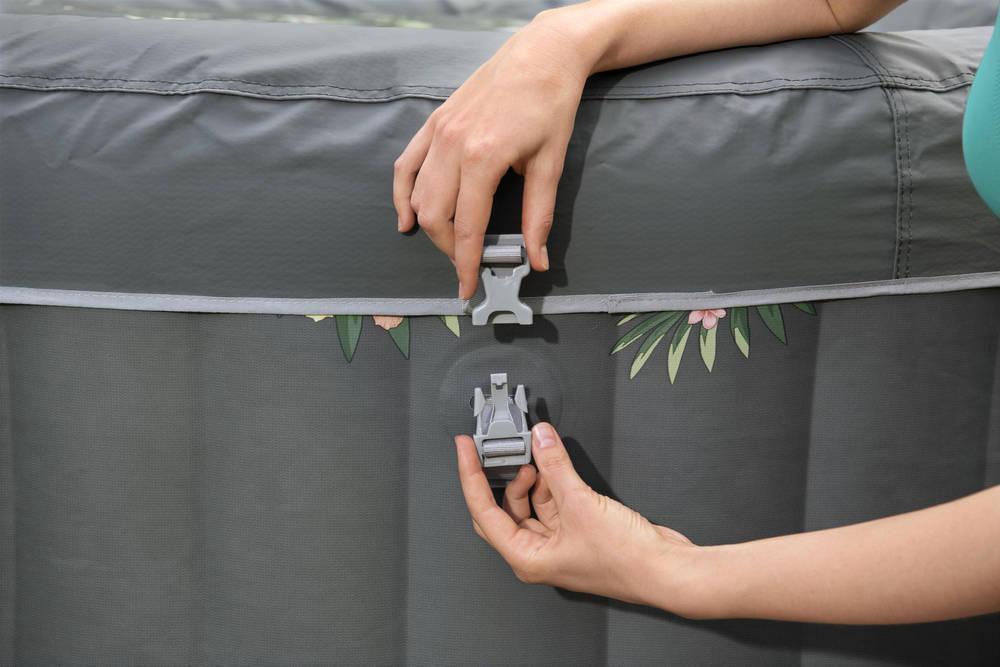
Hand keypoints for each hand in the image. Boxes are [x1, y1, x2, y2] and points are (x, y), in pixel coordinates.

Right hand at [393, 13, 596, 298]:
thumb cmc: (550, 104)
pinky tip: (406, 217)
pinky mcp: (434, 123)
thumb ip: (538, 216)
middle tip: (467, 264)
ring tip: (448, 245)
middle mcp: (452, 146)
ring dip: (428, 227)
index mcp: (483, 158)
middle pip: (434, 217)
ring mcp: (438, 133)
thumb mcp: (550, 163)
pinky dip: (403, 195)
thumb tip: (536, 258)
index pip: (466, 227)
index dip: (465, 264)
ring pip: (417, 196)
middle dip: (448, 249)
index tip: (467, 287)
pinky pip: (406, 166)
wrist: (541, 53)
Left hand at [455, 422, 703, 611]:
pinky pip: (553, 504)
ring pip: (531, 505)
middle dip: (502, 478)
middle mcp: (538, 554)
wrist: (664, 569)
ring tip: (538, 455)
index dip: (470, 477)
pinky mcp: (577, 532)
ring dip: (533, 479)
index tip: (465, 451)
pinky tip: (556, 465)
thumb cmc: (626, 560)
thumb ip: (555, 466)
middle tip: (498, 450)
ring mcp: (558, 544)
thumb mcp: (581, 503)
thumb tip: (539, 439)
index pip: (484, 512)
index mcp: (526, 557)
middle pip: (503, 510)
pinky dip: (553, 483)